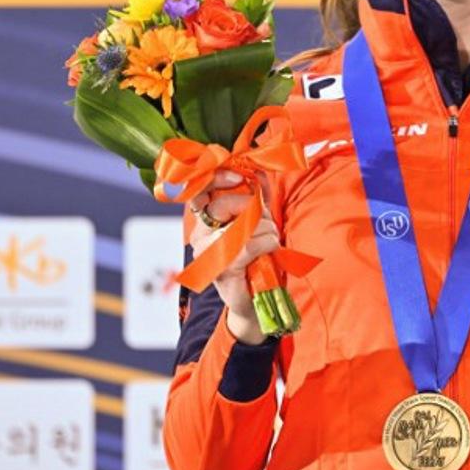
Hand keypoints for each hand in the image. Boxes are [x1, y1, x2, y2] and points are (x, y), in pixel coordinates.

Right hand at [187, 170, 281, 343]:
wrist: (257, 300)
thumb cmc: (257, 258)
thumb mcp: (258, 221)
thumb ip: (256, 196)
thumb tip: (259, 168)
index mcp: (204, 220)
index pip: (199, 190)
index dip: (217, 178)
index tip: (239, 177)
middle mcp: (199, 235)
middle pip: (223, 204)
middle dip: (254, 208)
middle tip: (267, 222)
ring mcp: (207, 253)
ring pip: (242, 224)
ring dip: (266, 230)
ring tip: (270, 241)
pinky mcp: (221, 268)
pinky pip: (249, 244)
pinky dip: (267, 244)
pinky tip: (269, 251)